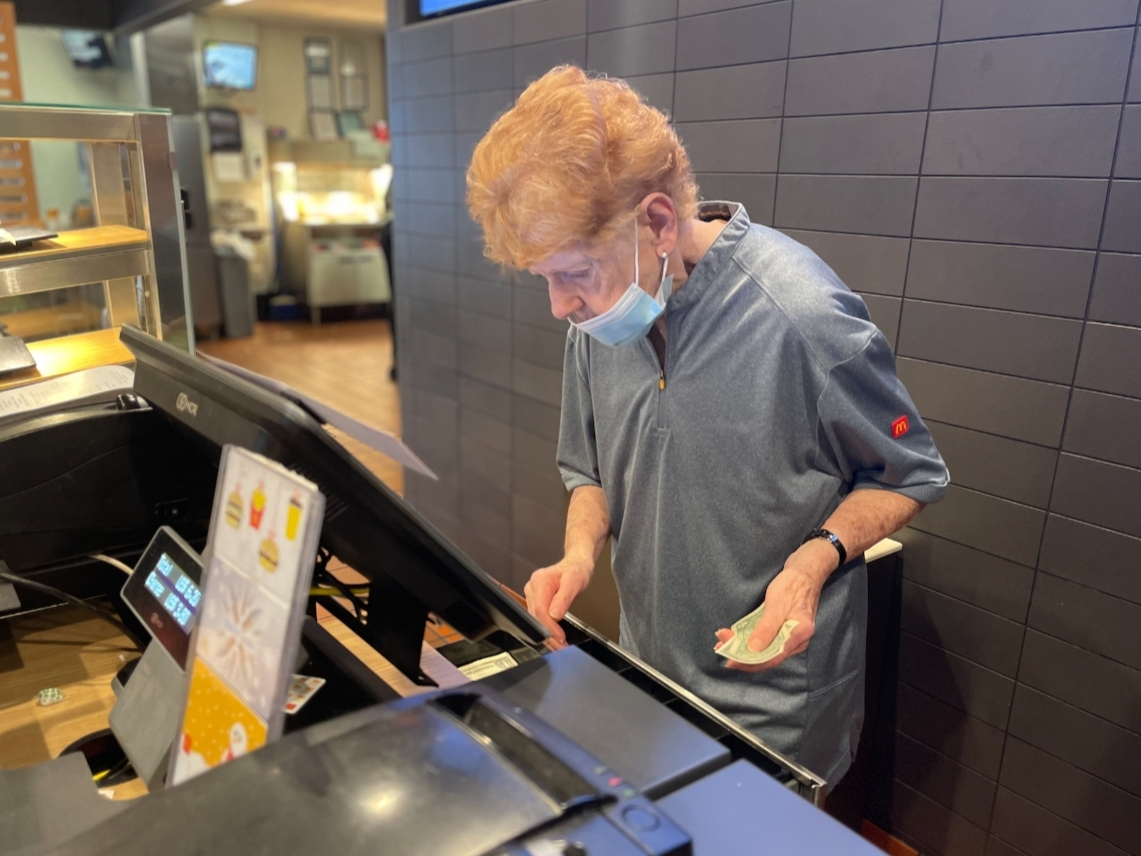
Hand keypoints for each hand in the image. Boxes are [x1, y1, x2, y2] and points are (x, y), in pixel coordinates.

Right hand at [523, 556, 593, 649]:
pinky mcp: (536, 601)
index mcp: (540, 581)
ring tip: (559, 646)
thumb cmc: (577, 570)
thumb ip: (564, 598)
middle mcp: (532, 588)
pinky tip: (554, 638)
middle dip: (548, 634)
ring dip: (547, 635)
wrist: (576, 564)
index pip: (540, 609)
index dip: (549, 626)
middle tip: (561, 647)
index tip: (560, 637)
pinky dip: (547, 629)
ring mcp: (532, 595)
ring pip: (535, 620)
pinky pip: (539, 618)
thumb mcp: (575, 582)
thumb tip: (554, 615)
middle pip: (536, 617)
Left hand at [714, 539, 834, 671]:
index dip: (751, 663)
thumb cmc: (793, 584)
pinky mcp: (785, 631)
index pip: (773, 657)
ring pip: (767, 650)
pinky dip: (752, 641)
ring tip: (725, 643)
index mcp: (799, 634)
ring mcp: (792, 637)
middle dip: (744, 655)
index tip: (730, 661)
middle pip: (769, 656)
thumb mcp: (777, 603)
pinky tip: (738, 638)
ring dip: (745, 649)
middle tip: (721, 646)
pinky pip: (768, 642)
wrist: (805, 572)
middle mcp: (798, 641)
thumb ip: (766, 628)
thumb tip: (753, 650)